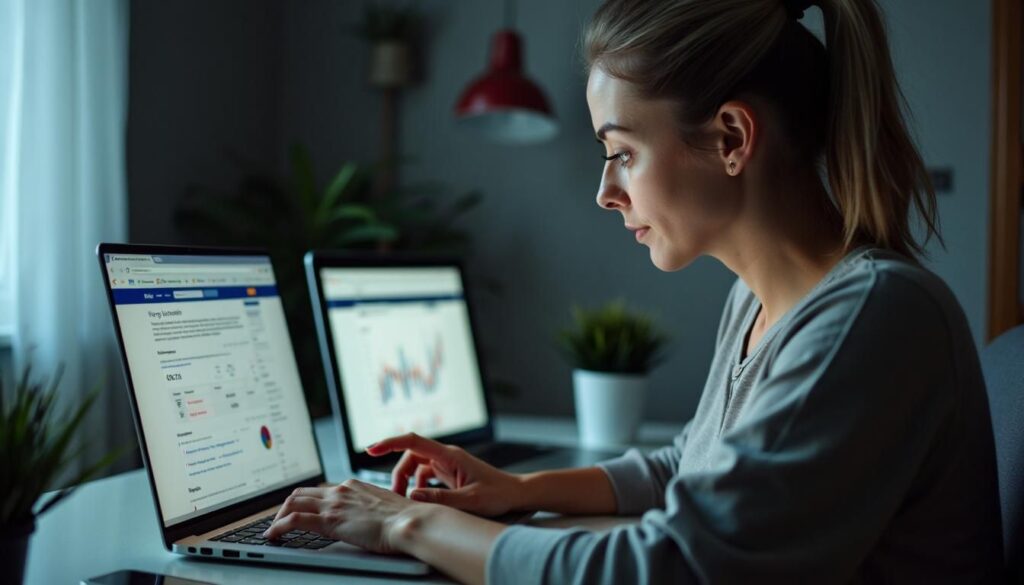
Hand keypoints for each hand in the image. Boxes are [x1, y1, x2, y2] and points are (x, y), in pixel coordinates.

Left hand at [263, 479, 432, 553]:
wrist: (409, 521)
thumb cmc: (405, 519)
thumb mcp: (385, 508)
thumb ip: (372, 509)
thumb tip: (372, 519)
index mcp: (354, 486)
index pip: (322, 490)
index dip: (307, 501)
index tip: (301, 510)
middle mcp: (341, 490)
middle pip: (302, 492)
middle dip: (287, 506)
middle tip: (280, 520)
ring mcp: (334, 503)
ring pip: (293, 502)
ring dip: (279, 516)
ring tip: (273, 530)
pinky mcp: (329, 519)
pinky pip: (294, 519)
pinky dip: (278, 527)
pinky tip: (273, 536)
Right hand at [367, 433, 525, 516]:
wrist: (516, 493)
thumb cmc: (498, 495)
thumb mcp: (469, 501)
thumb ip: (441, 499)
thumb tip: (412, 496)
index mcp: (450, 456)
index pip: (413, 442)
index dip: (390, 443)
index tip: (370, 449)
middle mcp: (447, 456)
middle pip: (411, 456)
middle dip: (398, 474)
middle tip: (395, 497)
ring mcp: (448, 464)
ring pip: (416, 466)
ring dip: (407, 481)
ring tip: (406, 502)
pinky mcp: (449, 473)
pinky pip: (425, 475)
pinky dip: (418, 487)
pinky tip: (421, 502)